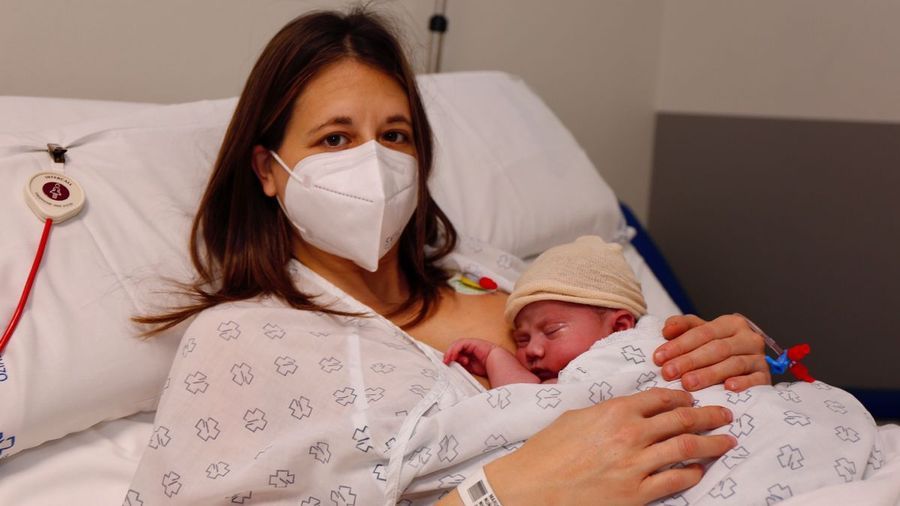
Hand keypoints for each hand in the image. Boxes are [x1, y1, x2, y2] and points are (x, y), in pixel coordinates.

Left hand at [443, 338, 496, 376]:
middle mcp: (469, 348)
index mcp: (469, 353)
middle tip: (445, 362)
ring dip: (451, 352)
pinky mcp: (471, 342)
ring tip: (448, 359)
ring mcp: (470, 344)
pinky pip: (460, 344)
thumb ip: (461, 365)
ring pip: (456, 345)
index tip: (445, 363)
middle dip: (449, 355)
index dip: (450, 357)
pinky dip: (455, 349)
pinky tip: (454, 356)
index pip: (456, 353)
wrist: (496, 362)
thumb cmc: (487, 366)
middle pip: (454, 348)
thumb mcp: (469, 368)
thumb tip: (452, 365)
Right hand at [481, 388, 736, 505]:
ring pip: (688, 448)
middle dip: (710, 415)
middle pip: (683, 419)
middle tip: (725, 415)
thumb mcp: (574, 418)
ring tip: (727, 442)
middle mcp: (631, 433)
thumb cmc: (546, 453)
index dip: (682, 397)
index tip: (693, 398)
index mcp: (614, 410)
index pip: (661, 397)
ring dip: (713, 443)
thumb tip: (623, 410)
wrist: (531, 488)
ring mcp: (636, 464)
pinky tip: (699, 471)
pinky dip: (692, 474)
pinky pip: (676, 480)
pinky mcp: (637, 493)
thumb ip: (605, 412)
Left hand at [655, 314, 769, 390]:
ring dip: (709, 374)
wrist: (747, 366)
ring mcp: (759, 358)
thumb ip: (683, 327)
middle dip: (689, 361)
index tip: (658, 357)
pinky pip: (756, 380)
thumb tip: (667, 329)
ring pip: (733, 364)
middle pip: (716, 348)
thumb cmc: (717, 348)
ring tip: (687, 383)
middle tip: (668, 372)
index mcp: (731, 323)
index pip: (702, 332)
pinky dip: (742, 383)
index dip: (679, 344)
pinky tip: (727, 388)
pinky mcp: (765, 377)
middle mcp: (748, 338)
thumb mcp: (700, 334)